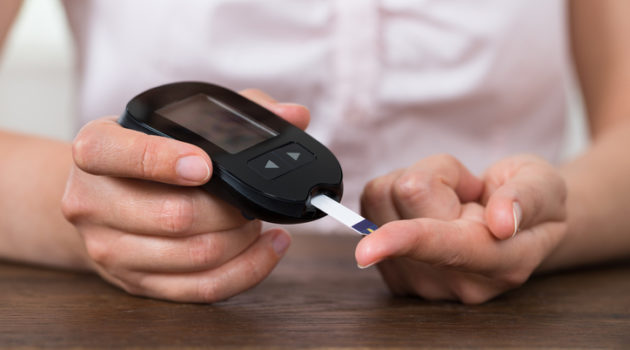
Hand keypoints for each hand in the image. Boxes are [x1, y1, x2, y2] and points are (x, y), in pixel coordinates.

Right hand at [61, 90, 309, 302]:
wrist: (102, 197)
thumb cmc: (146, 153)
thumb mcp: (172, 121)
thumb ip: (232, 113)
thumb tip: (293, 115)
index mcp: (96, 149)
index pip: (117, 154)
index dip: (163, 160)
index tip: (205, 165)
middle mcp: (92, 202)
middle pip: (174, 215)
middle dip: (230, 209)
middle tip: (251, 199)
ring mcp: (110, 249)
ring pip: (194, 255)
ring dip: (242, 238)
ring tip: (257, 220)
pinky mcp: (136, 283)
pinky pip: (200, 288)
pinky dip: (247, 269)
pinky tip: (267, 247)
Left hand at [356, 154, 567, 303]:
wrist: (513, 226)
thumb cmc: (531, 201)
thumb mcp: (545, 185)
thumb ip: (527, 199)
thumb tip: (502, 222)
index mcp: (502, 263)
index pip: (447, 247)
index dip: (407, 241)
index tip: (367, 250)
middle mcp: (455, 280)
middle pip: (407, 196)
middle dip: (439, 175)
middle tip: (469, 191)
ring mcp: (419, 281)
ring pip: (382, 197)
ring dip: (415, 184)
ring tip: (450, 200)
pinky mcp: (392, 270)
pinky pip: (370, 206)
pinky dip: (396, 197)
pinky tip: (428, 210)